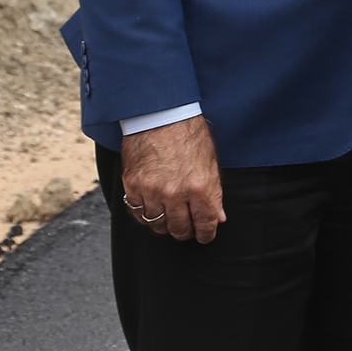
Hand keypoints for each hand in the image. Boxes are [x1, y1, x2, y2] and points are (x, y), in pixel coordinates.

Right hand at [119, 115, 225, 243]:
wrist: (161, 115)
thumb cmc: (189, 134)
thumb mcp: (210, 161)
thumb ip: (214, 192)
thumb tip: (218, 218)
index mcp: (199, 187)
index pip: (205, 223)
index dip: (206, 233)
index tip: (205, 236)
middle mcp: (175, 193)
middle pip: (180, 228)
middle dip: (187, 232)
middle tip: (188, 230)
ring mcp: (151, 191)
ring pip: (158, 225)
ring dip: (165, 226)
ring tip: (170, 221)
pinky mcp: (133, 186)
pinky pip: (138, 214)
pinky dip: (146, 216)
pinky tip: (153, 212)